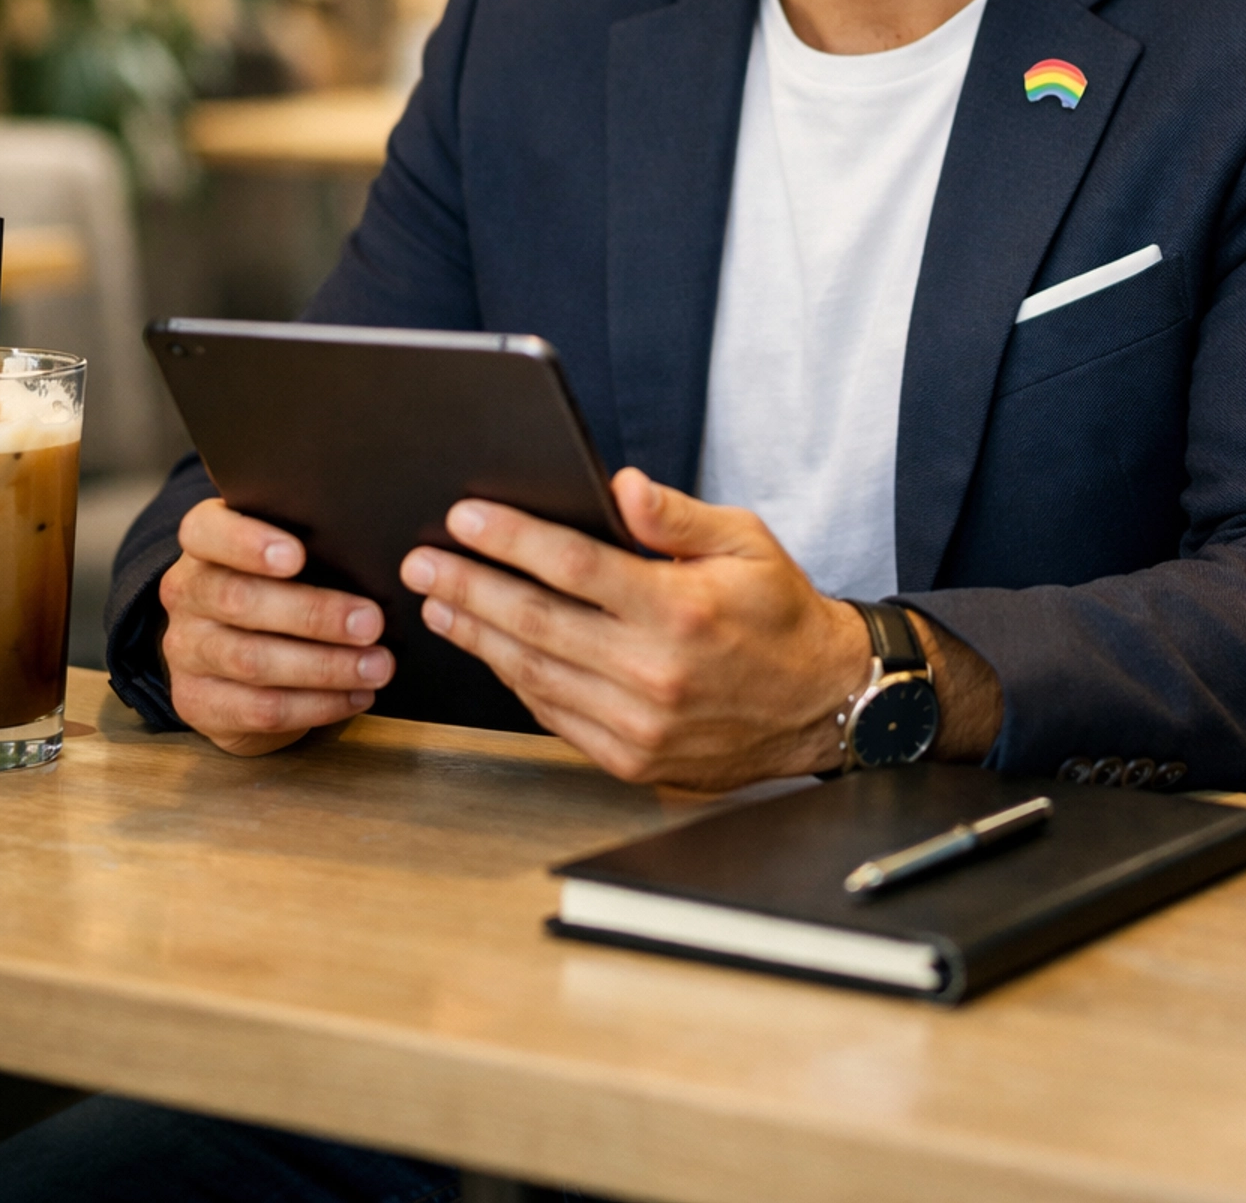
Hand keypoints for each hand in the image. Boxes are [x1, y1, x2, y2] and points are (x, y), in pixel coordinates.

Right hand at [160, 498, 394, 755]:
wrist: (223, 654)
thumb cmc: (273, 586)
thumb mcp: (280, 552)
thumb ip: (310, 543)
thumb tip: (377, 554)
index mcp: (203, 544)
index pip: (206, 531)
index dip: (247, 542)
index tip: (297, 555)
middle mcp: (186, 593)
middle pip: (238, 600)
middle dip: (313, 614)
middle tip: (370, 622)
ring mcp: (186, 651)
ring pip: (252, 661)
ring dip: (325, 667)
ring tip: (377, 666)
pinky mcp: (197, 703)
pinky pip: (260, 708)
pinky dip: (317, 705)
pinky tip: (355, 695)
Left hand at [399, 469, 1001, 790]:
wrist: (823, 704)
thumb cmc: (781, 612)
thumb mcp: (745, 541)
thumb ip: (675, 515)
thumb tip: (618, 486)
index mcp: (679, 611)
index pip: (573, 567)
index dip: (511, 539)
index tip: (465, 516)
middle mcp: (653, 673)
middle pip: (536, 622)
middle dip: (469, 586)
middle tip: (422, 562)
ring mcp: (639, 724)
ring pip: (535, 672)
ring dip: (478, 635)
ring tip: (438, 603)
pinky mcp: (632, 758)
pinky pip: (553, 714)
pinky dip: (514, 679)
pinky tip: (488, 649)